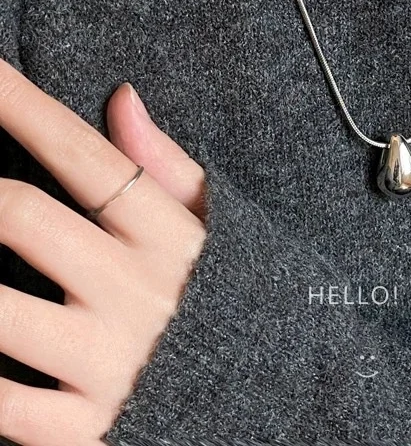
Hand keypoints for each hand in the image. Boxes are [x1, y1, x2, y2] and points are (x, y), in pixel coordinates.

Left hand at [0, 58, 207, 445]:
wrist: (283, 398)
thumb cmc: (240, 298)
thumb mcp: (220, 226)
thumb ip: (165, 166)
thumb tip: (121, 98)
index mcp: (168, 236)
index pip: (84, 155)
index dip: (22, 107)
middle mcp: (133, 291)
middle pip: (20, 216)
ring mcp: (107, 363)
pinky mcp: (87, 431)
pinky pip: (1, 405)